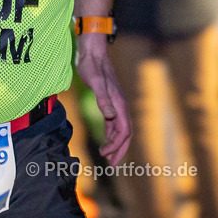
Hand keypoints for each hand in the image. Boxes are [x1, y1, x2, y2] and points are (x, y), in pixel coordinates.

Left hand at [75, 33, 131, 163]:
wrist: (92, 52)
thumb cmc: (92, 66)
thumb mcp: (94, 81)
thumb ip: (102, 98)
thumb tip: (111, 116)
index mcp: (119, 103)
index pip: (123, 130)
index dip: (117, 145)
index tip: (105, 154)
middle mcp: (120, 105)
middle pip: (125, 133)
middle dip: (120, 150)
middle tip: (111, 165)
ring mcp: (115, 103)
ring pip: (120, 129)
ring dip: (116, 144)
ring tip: (107, 158)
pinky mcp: (108, 101)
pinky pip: (113, 123)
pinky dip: (111, 134)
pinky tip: (105, 141)